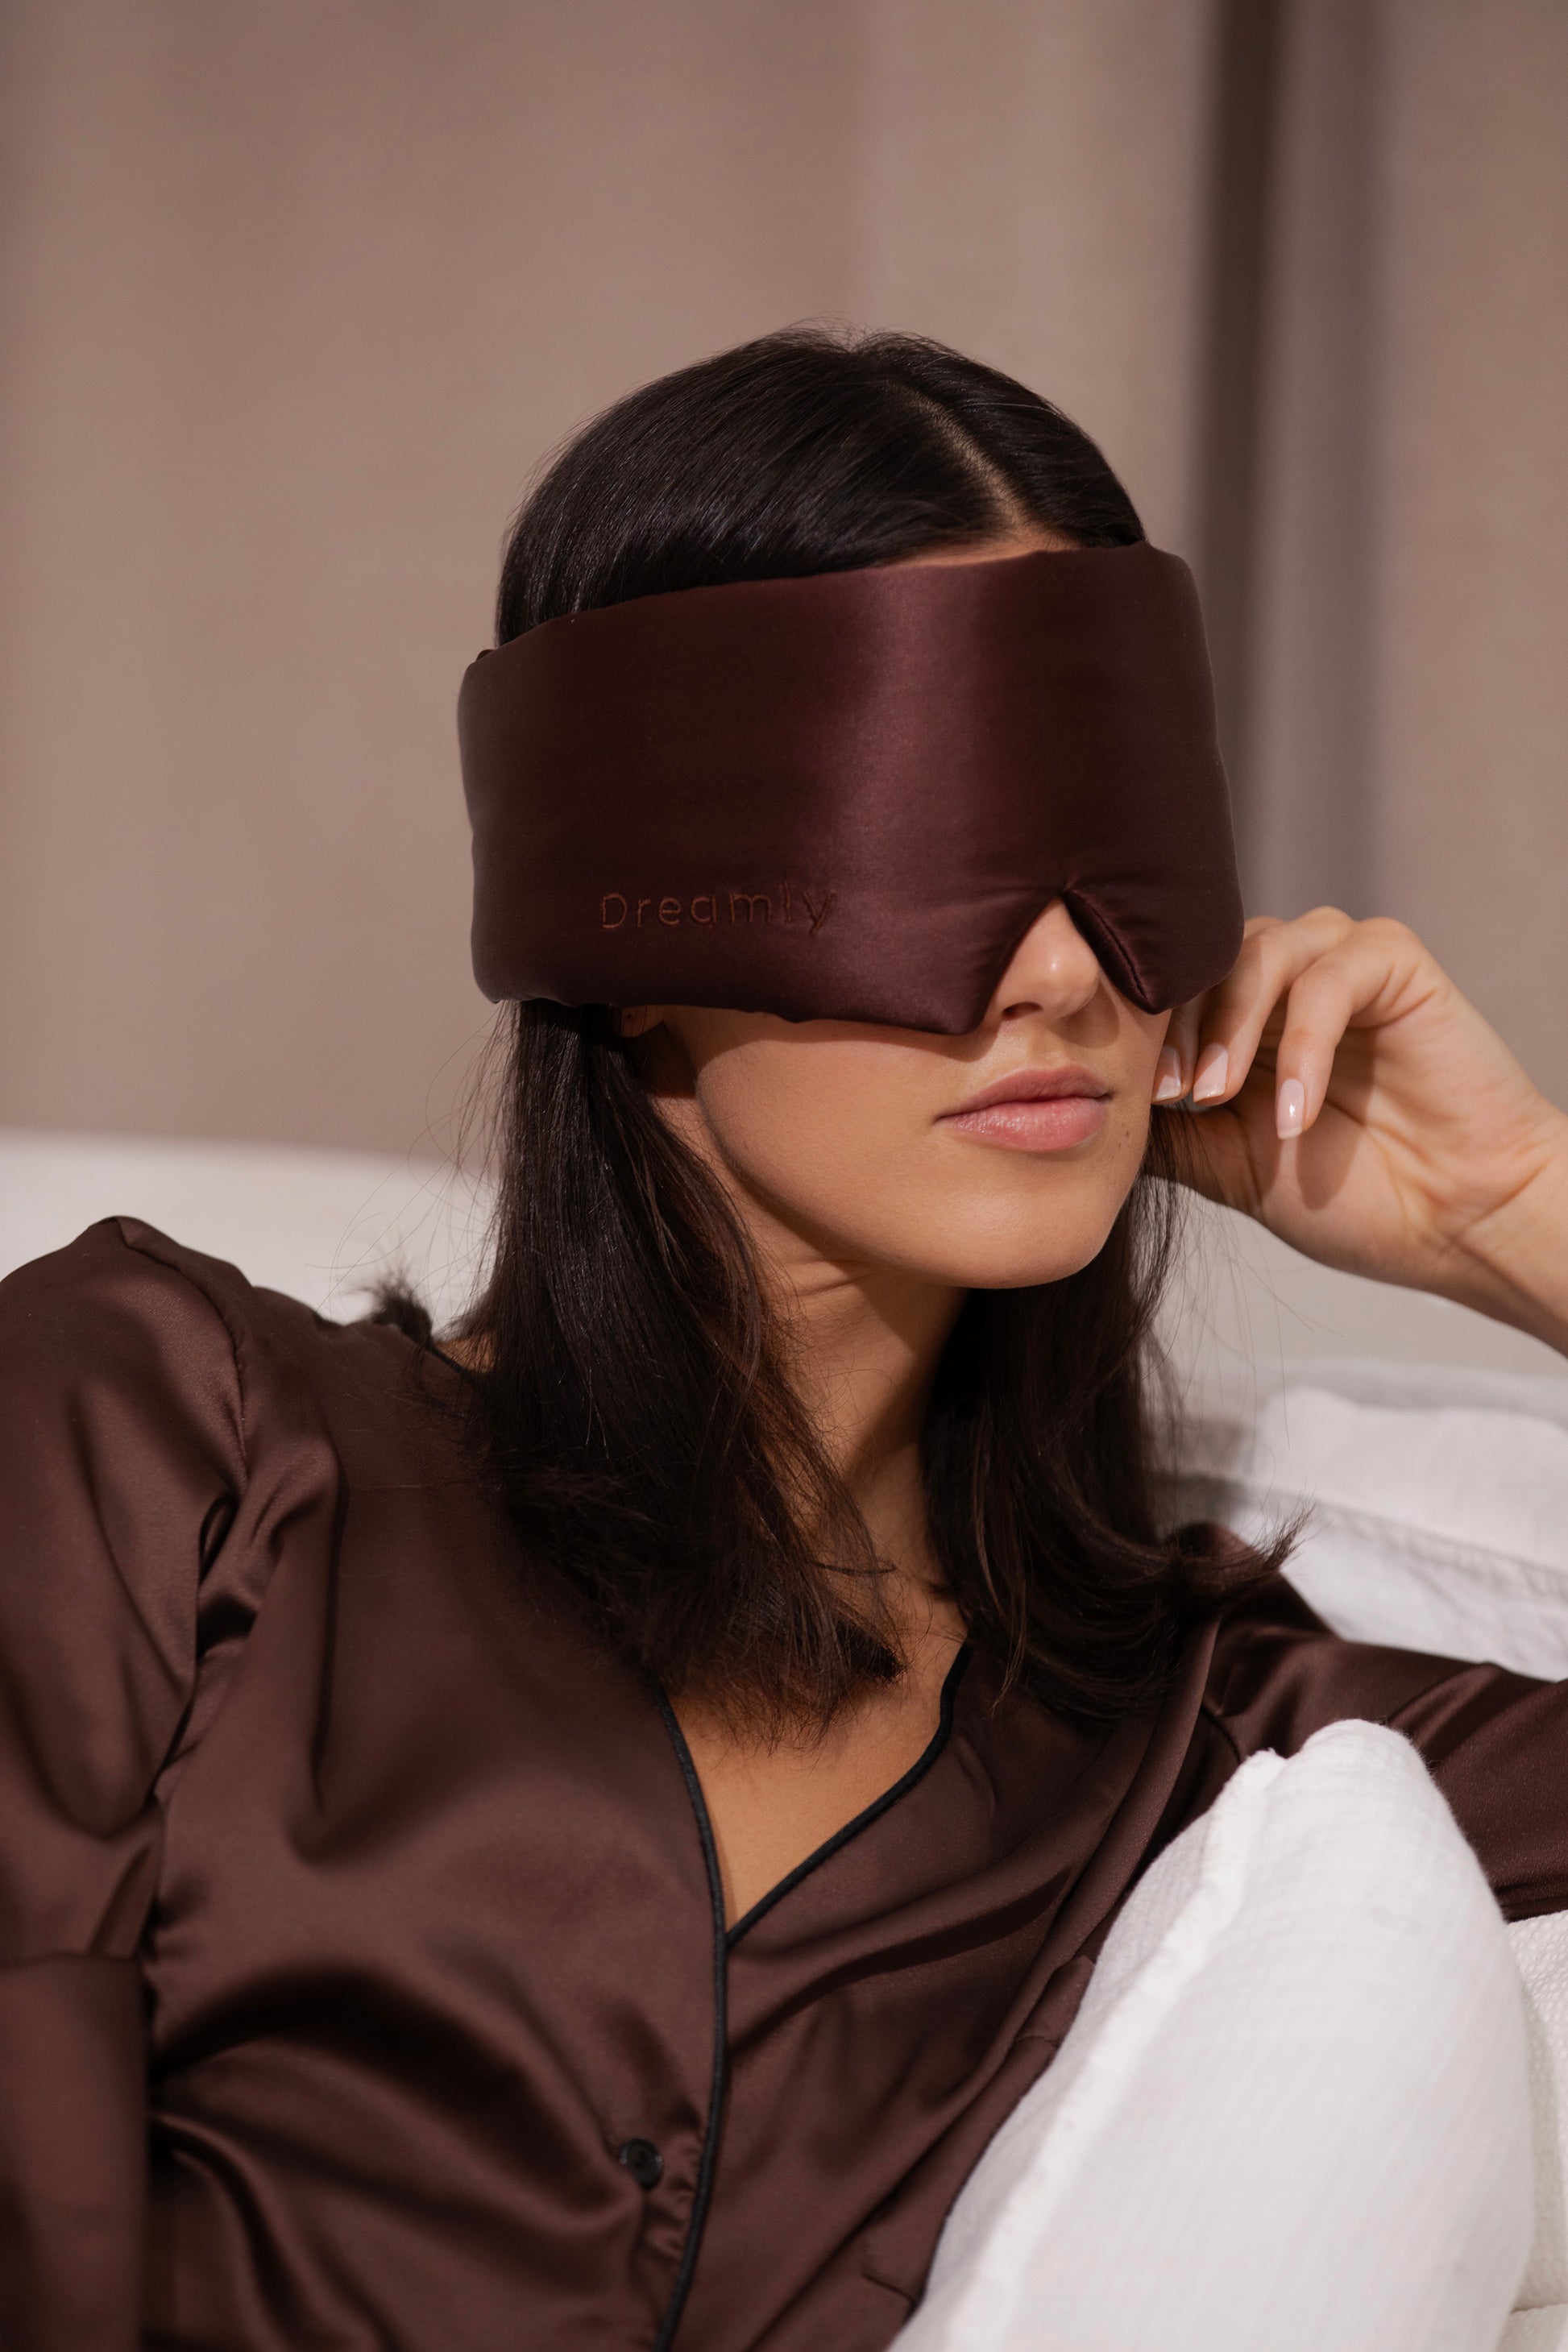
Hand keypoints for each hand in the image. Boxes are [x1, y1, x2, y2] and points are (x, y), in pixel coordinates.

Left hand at [1154, 908, 1567, 1349]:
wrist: (1455, 1223)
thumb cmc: (1350, 1198)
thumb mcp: (1225, 1164)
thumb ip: (1162, 1126)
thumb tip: (1079, 1106)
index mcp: (1236, 1016)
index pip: (1162, 986)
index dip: (1134, 1030)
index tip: (1124, 1094)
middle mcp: (1282, 975)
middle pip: (1198, 956)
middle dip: (1171, 1023)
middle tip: (1165, 1093)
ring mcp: (1338, 961)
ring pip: (1255, 949)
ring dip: (1227, 1025)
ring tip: (1218, 1096)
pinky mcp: (1394, 960)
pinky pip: (1329, 975)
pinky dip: (1301, 1043)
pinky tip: (1295, 1113)